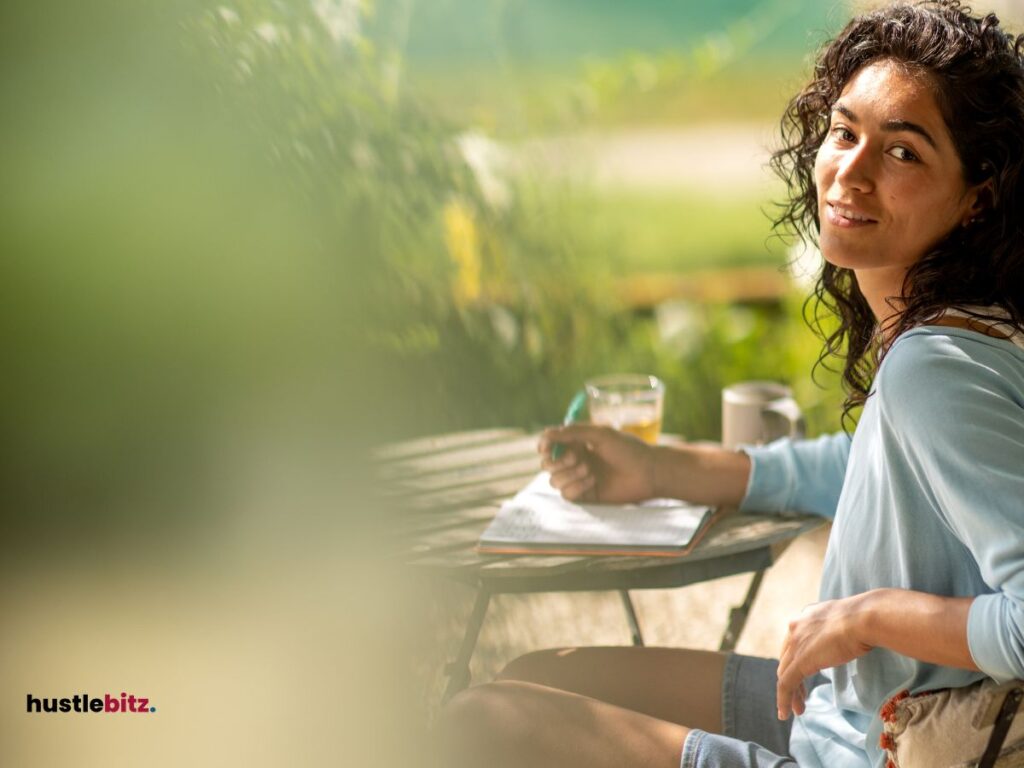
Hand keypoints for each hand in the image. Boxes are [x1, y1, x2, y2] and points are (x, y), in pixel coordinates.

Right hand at [538, 424, 655, 503]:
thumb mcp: (600, 434)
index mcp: (578, 443)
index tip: (545, 447)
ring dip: (568, 474)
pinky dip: (575, 487)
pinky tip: (592, 482)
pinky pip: (566, 494)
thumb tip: (546, 433)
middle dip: (557, 461)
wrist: (648, 472)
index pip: (551, 445)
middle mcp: (576, 461)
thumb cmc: (628, 449)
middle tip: (576, 457)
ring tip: (589, 470)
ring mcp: (579, 479)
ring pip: (554, 480)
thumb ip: (572, 432)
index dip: (544, 446)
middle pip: (547, 464)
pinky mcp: (585, 496)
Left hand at [776, 595, 873, 720]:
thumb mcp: (847, 622)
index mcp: (806, 616)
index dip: (797, 660)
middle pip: (788, 659)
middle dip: (792, 679)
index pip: (795, 642)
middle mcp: (796, 627)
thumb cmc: (866, 619)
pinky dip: (784, 700)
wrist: (865, 618)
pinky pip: (786, 684)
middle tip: (799, 697)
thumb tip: (849, 639)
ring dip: (790, 694)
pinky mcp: (800, 661)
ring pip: (785, 674)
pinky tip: (786, 713)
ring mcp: (796, 644)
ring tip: (797, 709)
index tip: (803, 674)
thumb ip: (840, 630)